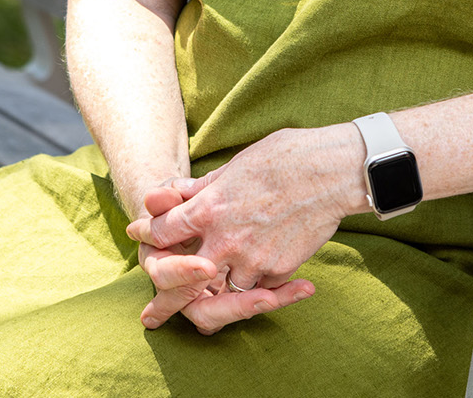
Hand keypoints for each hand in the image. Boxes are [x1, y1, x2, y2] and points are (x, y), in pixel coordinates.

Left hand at [127, 126, 361, 332]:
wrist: (331, 173)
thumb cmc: (284, 158)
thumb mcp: (235, 166)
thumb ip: (202, 188)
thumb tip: (172, 195)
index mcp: (210, 208)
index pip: (164, 230)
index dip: (148, 233)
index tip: (140, 236)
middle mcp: (224, 239)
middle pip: (182, 280)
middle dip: (164, 299)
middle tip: (151, 315)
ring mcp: (251, 259)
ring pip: (221, 289)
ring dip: (217, 291)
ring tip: (210, 300)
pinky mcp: (277, 270)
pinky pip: (257, 287)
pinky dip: (254, 286)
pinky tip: (257, 278)